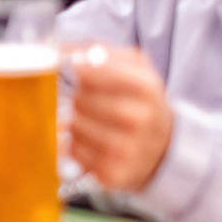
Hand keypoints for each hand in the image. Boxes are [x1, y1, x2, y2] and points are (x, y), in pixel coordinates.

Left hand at [68, 45, 174, 191]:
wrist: (165, 147)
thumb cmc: (140, 101)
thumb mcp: (134, 67)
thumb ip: (97, 50)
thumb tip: (56, 48)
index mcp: (146, 87)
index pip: (94, 70)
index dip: (73, 67)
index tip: (64, 65)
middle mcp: (138, 119)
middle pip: (79, 99)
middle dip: (71, 94)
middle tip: (75, 93)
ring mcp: (126, 149)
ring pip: (72, 125)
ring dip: (70, 118)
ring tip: (84, 116)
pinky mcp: (111, 173)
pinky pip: (73, 150)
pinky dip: (72, 141)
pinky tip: (86, 137)